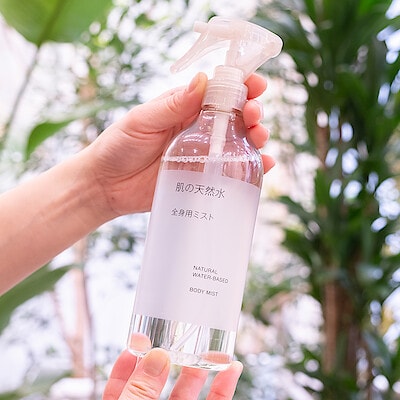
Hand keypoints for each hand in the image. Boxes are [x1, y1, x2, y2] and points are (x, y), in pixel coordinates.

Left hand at [87, 72, 273, 218]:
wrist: (106, 186)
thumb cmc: (119, 146)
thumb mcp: (142, 121)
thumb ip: (172, 104)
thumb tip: (202, 80)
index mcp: (184, 108)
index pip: (218, 91)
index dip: (240, 85)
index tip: (255, 84)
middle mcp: (198, 129)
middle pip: (235, 116)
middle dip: (252, 111)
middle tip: (254, 115)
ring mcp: (202, 155)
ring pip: (238, 142)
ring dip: (255, 136)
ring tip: (258, 137)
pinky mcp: (202, 178)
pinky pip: (231, 170)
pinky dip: (250, 166)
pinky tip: (263, 164)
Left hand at [103, 348, 242, 399]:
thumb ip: (139, 391)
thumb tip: (156, 356)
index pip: (120, 384)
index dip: (127, 360)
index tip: (139, 337)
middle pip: (159, 381)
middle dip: (170, 355)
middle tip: (180, 333)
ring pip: (189, 391)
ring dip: (200, 367)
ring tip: (210, 346)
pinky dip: (224, 387)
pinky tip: (230, 368)